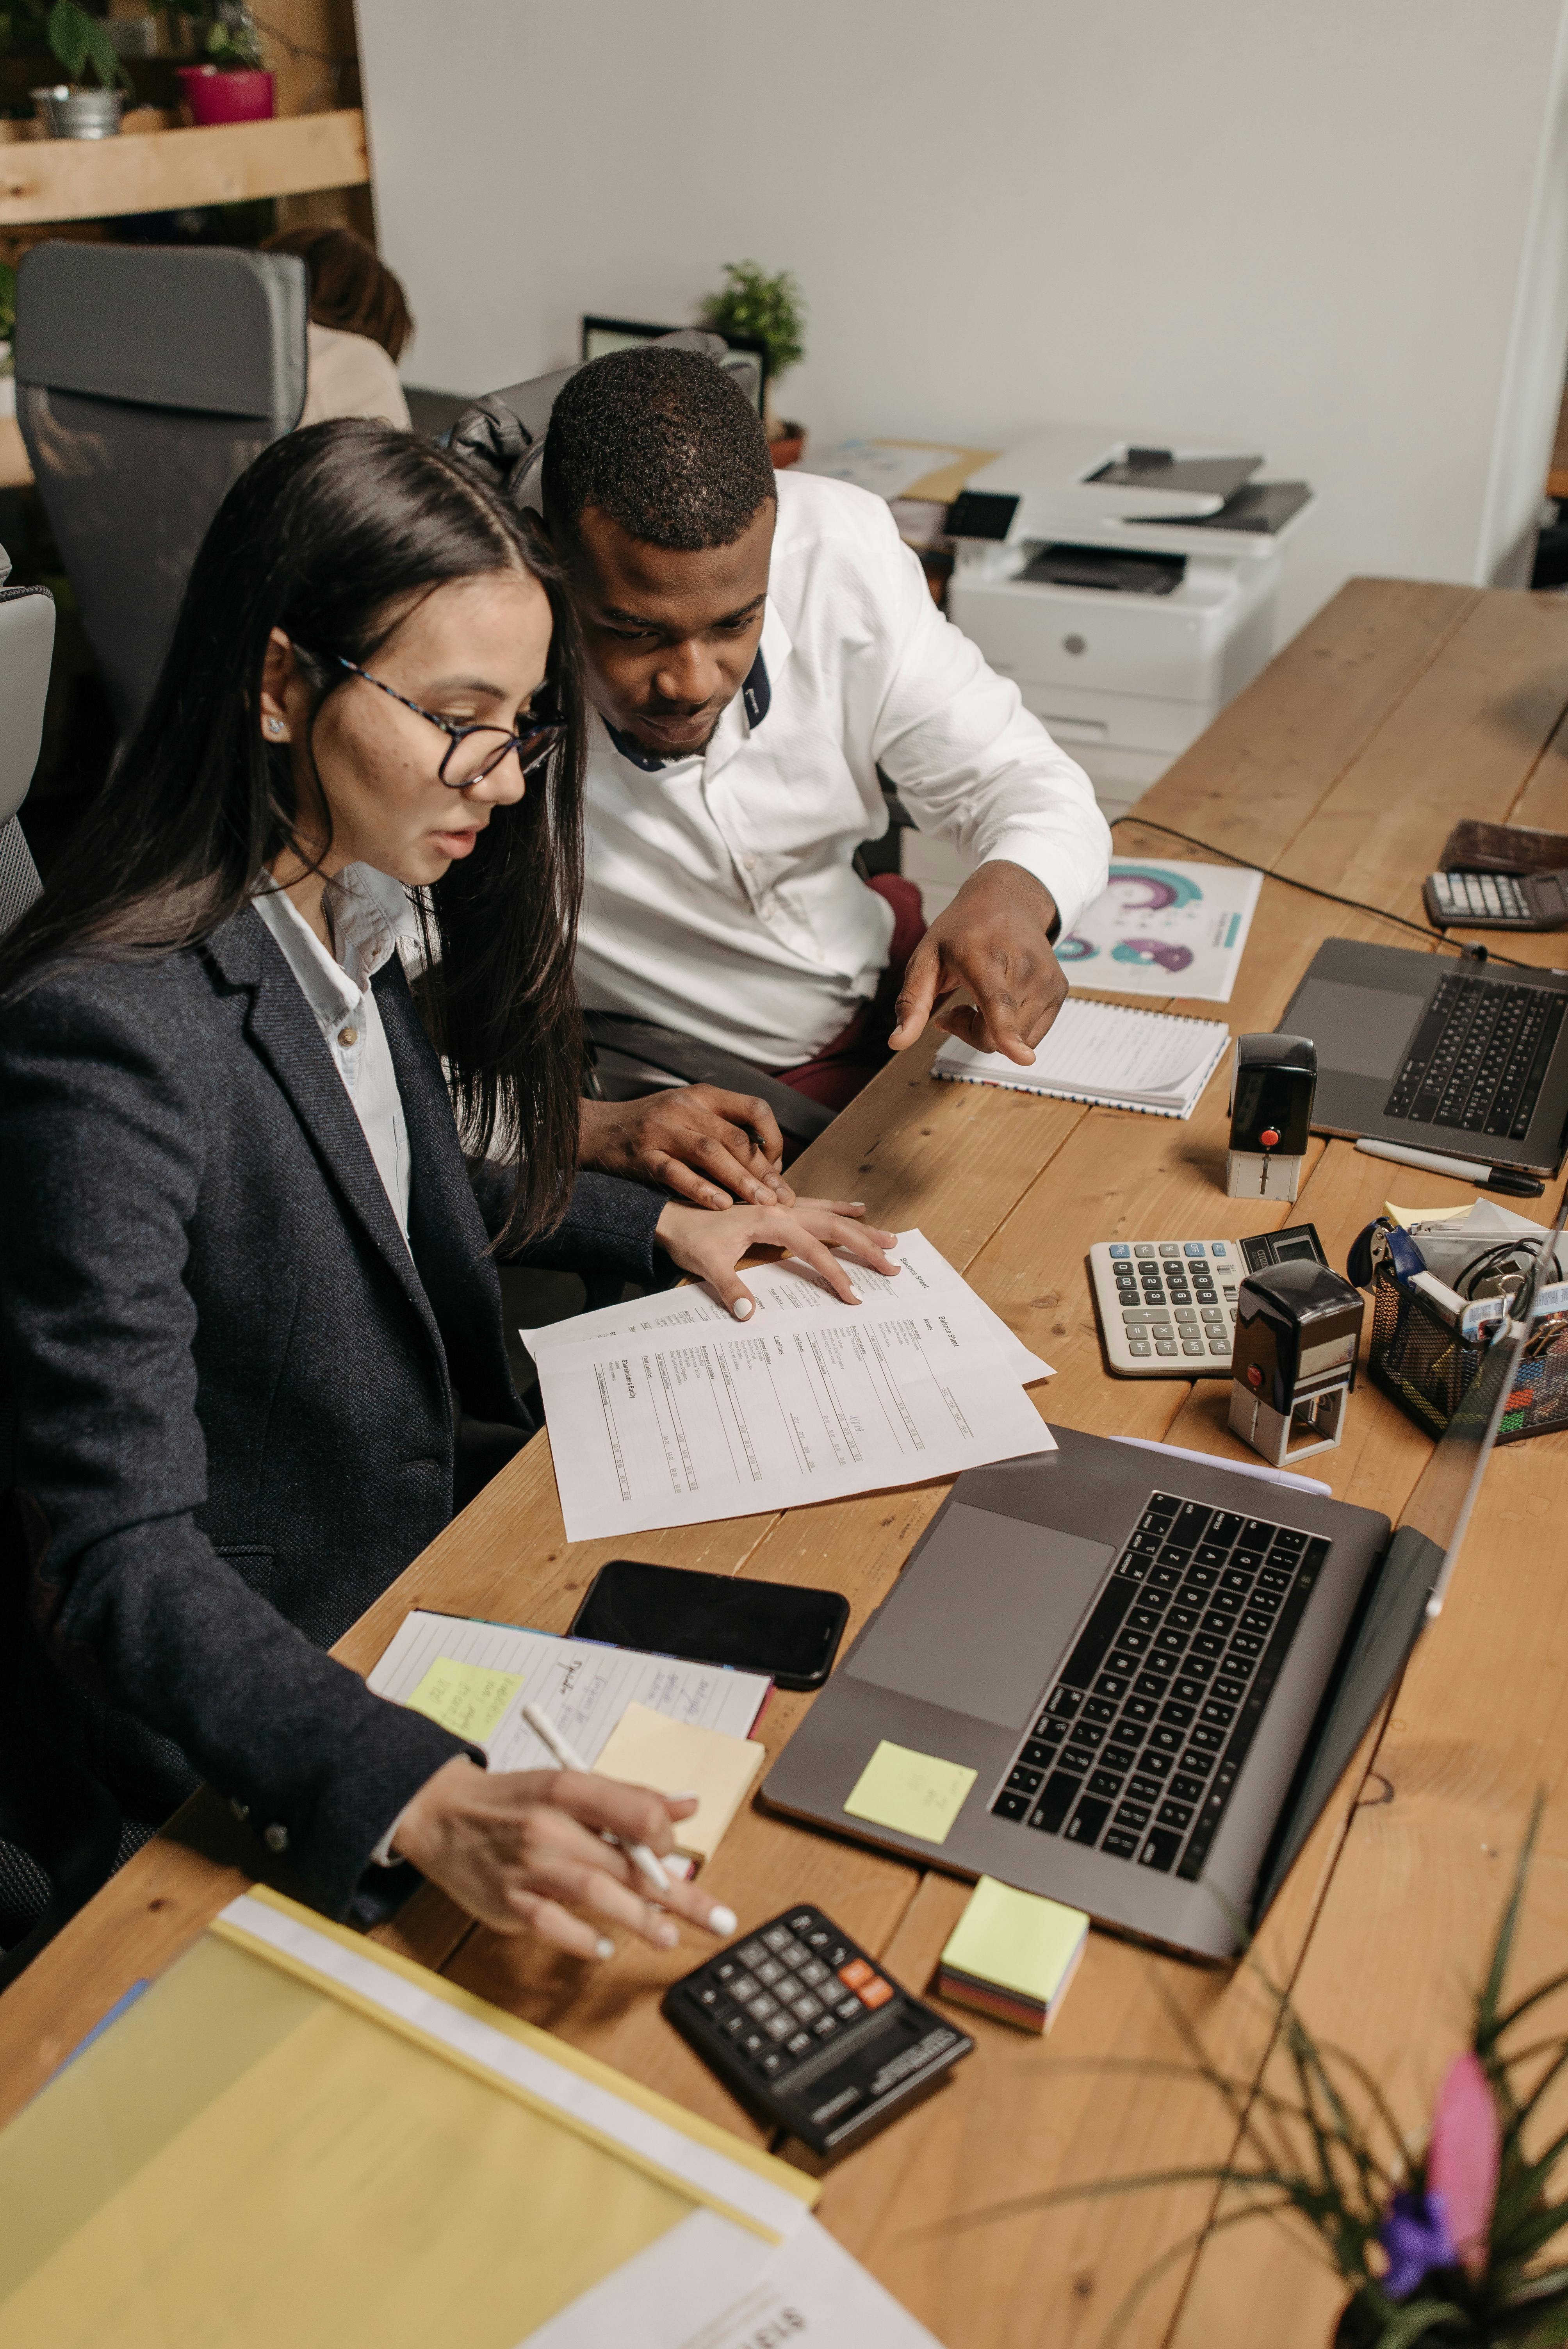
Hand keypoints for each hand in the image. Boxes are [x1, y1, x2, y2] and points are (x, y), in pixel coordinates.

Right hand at [392, 1756, 733, 1955]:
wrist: (441, 1814)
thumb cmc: (514, 1802)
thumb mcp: (569, 1785)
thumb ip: (629, 1799)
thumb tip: (688, 1805)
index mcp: (569, 1788)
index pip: (635, 1812)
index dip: (666, 1836)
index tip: (680, 1853)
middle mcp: (549, 1826)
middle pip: (626, 1862)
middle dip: (677, 1893)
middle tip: (714, 1918)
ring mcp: (527, 1866)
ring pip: (595, 1893)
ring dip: (638, 1919)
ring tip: (668, 1937)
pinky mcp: (507, 1901)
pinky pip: (552, 1925)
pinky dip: (582, 1938)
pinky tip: (603, 1946)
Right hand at [580, 1088, 794, 1209]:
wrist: (597, 1130)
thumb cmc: (653, 1127)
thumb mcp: (689, 1114)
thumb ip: (723, 1130)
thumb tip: (767, 1164)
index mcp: (703, 1096)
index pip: (754, 1108)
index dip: (773, 1138)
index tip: (778, 1168)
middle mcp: (684, 1108)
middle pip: (735, 1137)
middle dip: (763, 1170)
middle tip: (782, 1198)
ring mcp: (662, 1130)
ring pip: (710, 1153)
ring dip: (740, 1180)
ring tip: (762, 1203)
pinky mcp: (643, 1156)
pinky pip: (675, 1173)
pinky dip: (700, 1189)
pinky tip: (721, 1205)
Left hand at [656, 1195, 898, 1316]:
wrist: (669, 1215)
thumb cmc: (688, 1238)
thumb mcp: (706, 1265)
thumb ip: (730, 1289)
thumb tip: (749, 1314)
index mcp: (769, 1219)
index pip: (813, 1248)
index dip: (835, 1273)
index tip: (854, 1296)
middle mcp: (780, 1207)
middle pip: (833, 1225)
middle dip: (865, 1245)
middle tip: (892, 1263)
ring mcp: (779, 1205)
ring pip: (829, 1213)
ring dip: (859, 1225)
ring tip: (889, 1235)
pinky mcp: (775, 1207)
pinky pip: (815, 1206)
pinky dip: (838, 1209)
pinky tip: (854, 1208)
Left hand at [888, 860, 1065, 1066]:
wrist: (1009, 900)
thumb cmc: (962, 931)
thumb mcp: (926, 958)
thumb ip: (912, 1002)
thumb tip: (897, 1043)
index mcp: (985, 957)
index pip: (998, 1003)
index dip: (1006, 1034)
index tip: (1022, 1058)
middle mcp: (1024, 968)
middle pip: (997, 1036)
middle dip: (970, 1033)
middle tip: (957, 1008)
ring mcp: (1047, 980)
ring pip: (1017, 1041)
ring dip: (994, 1033)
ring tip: (982, 999)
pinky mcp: (1059, 990)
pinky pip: (1033, 1036)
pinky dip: (1014, 1030)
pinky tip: (1003, 1002)